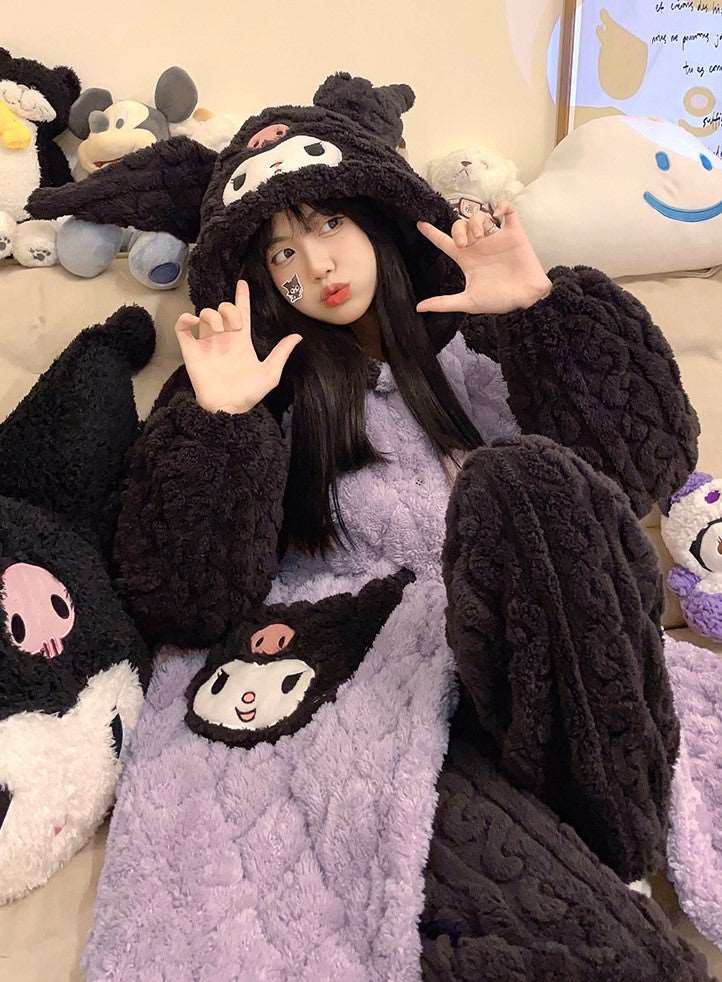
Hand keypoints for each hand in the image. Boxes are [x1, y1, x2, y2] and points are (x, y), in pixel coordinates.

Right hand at [175, 279, 301, 413]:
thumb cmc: (248, 394)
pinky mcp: (190, 350)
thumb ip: (281, 353)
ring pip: (204, 314)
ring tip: (218, 332)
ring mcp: (206, 343)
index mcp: (241, 341)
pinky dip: (186, 319)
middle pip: (222, 309)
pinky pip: (183, 327)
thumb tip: (298, 336)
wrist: (227, 407)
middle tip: (234, 325)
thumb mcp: (270, 373)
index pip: (241, 313)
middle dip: (228, 309)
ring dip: (211, 316)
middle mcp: (223, 338)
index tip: (243, 284)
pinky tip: (194, 323)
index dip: (242, 297)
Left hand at [415, 201, 551, 315]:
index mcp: (466, 259)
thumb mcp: (468, 302)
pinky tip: (498, 213)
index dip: (432, 233)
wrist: (526, 299)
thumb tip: (419, 308)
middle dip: (458, 229)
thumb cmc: (499, 301)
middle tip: (463, 244)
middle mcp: (479, 246)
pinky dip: (502, 206)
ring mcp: (496, 238)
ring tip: (480, 237)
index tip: (420, 224)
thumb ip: (444, 302)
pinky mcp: (514, 233)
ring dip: (476, 222)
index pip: (444, 242)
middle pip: (460, 225)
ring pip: (480, 216)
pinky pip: (508, 210)